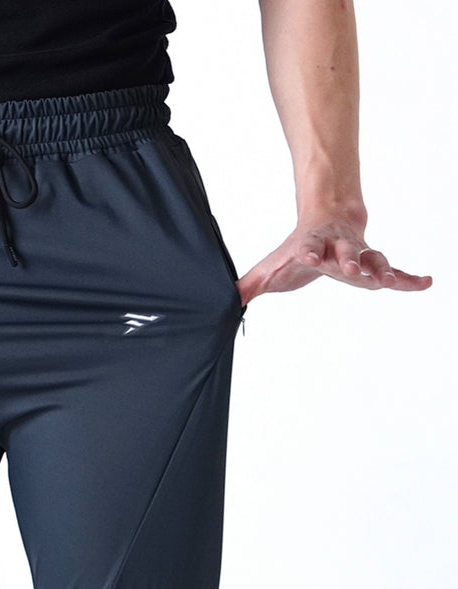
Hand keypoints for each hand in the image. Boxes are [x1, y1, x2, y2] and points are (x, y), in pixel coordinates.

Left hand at [235, 213, 431, 306]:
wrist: (330, 219)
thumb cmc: (298, 249)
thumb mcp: (272, 267)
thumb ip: (252, 284)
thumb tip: (227, 302)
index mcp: (313, 245)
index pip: (309, 247)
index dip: (307, 252)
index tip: (305, 256)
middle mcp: (340, 247)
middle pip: (346, 251)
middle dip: (349, 259)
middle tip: (352, 269)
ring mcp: (360, 253)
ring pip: (373, 258)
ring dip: (382, 268)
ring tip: (392, 281)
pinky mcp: (375, 264)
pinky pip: (396, 271)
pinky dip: (410, 278)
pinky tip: (427, 283)